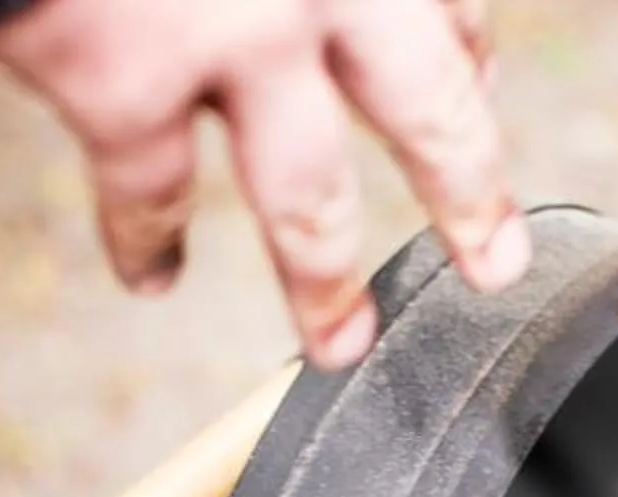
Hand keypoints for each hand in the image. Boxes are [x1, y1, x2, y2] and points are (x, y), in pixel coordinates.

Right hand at [0, 0, 528, 369]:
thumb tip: (343, 0)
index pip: (445, 1)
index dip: (467, 49)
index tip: (476, 83)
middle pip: (429, 110)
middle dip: (468, 198)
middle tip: (493, 265)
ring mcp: (231, 41)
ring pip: (305, 195)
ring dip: (322, 279)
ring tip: (337, 342)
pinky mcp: (123, 86)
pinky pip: (147, 193)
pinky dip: (143, 242)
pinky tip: (150, 279)